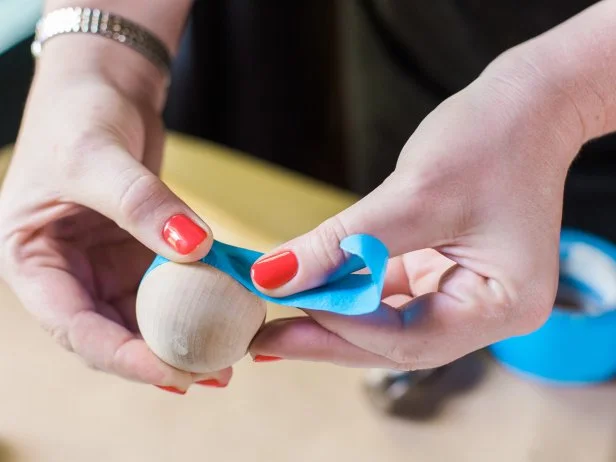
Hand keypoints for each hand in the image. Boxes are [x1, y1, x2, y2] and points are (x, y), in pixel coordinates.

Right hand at [0, 39, 229, 391]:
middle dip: (158, 360)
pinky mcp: (137, 252)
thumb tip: (193, 247)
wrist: (102, 88)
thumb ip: (141, 204)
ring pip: (143, 317)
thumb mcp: (99, 156)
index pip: (74, 327)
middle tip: (210, 374)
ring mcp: (104, 265)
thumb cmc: (79, 115)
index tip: (173, 372)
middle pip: (111, 334)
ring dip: (181, 340)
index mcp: (33, 261)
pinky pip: (167, 288)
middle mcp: (68, 272)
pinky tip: (225, 317)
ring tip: (226, 359)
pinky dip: (194, 304)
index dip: (122, 357)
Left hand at [249, 50, 584, 369]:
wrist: (527, 104)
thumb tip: (274, 276)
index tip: (281, 311)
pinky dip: (350, 293)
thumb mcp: (412, 194)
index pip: (408, 338)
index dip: (340, 326)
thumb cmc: (491, 139)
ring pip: (389, 323)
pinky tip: (311, 291)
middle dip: (328, 338)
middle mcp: (488, 311)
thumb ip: (342, 242)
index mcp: (503, 305)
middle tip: (265, 341)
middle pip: (396, 342)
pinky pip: (391, 295)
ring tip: (277, 322)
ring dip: (333, 318)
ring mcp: (467, 293)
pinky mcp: (445, 271)